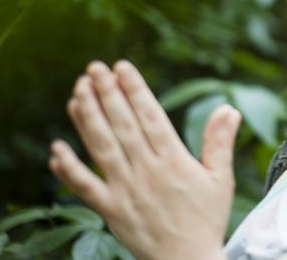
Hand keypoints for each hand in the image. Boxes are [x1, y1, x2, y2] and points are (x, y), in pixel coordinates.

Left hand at [48, 60, 239, 259]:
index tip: (122, 67)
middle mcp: (147, 171)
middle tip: (93, 68)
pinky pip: (84, 188)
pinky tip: (56, 149)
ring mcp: (126, 191)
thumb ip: (220, 142)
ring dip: (87, 118)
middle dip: (106, 94)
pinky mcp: (110, 211)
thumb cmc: (207, 219)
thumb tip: (229, 108)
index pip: (150, 116)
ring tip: (77, 91)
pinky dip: (68, 170)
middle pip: (122, 125)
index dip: (134, 90)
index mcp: (174, 160)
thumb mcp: (221, 179)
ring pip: (102, 148)